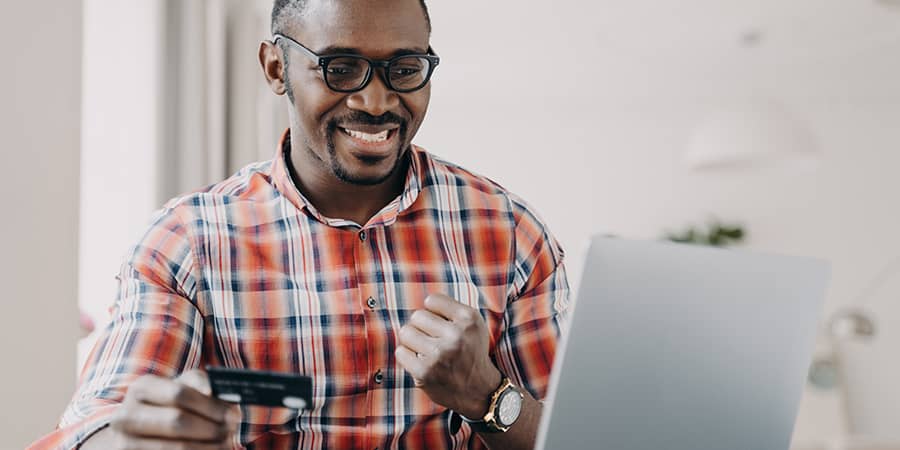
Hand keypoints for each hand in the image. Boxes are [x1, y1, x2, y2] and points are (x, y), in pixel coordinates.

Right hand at [97, 370, 239, 448]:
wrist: (138, 431)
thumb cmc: (170, 404)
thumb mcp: (181, 386)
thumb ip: (200, 383)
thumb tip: (214, 392)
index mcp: (141, 388)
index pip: (179, 394)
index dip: (210, 405)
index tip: (234, 415)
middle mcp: (126, 415)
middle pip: (177, 422)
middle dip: (211, 428)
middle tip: (231, 431)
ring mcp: (125, 443)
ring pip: (176, 448)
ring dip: (207, 448)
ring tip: (225, 444)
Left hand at [395, 293, 501, 418]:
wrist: (480, 391)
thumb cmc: (471, 353)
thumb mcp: (473, 325)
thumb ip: (450, 309)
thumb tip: (421, 303)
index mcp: (469, 319)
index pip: (432, 300)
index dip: (433, 312)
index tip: (440, 324)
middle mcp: (456, 335)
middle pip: (416, 316)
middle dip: (421, 327)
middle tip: (432, 339)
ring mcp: (439, 354)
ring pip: (406, 332)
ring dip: (412, 340)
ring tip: (425, 349)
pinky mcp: (425, 372)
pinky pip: (401, 352)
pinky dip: (408, 356)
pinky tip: (420, 361)